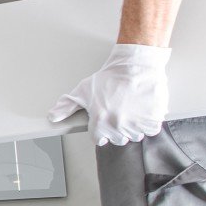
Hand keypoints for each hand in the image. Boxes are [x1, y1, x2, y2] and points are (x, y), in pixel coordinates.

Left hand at [49, 44, 170, 144]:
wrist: (135, 66)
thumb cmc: (110, 77)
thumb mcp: (83, 90)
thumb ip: (67, 105)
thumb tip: (52, 116)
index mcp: (100, 122)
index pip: (99, 140)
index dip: (101, 130)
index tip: (106, 121)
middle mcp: (118, 125)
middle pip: (118, 139)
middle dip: (117, 129)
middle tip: (119, 113)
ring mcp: (136, 123)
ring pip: (135, 135)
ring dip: (134, 126)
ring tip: (132, 111)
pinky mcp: (152, 119)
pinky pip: (151, 129)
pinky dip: (149, 123)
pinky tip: (143, 111)